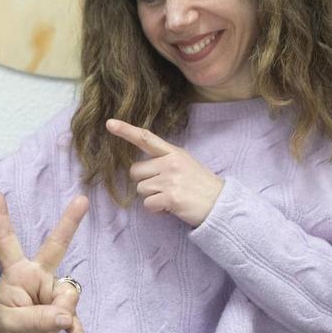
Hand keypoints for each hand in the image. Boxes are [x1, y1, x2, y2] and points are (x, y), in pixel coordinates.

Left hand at [0, 192, 87, 332]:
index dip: (0, 219)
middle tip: (82, 200)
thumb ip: (38, 318)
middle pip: (55, 247)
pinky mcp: (63, 309)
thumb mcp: (11, 325)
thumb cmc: (2, 331)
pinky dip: (75, 328)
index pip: (6, 243)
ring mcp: (51, 291)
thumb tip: (66, 316)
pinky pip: (75, 315)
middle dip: (69, 223)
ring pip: (69, 294)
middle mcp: (36, 276)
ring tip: (47, 330)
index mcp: (16, 273)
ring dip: (62, 314)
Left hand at [106, 119, 223, 226]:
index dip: (126, 131)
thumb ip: (165, 161)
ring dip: (152, 197)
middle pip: (135, 171)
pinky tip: (171, 207)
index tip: (110, 123)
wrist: (221, 204)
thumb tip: (141, 169)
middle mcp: (170, 163)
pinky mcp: (170, 197)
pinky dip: (156, 209)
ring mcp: (170, 179)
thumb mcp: (186, 164)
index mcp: (174, 153)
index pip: (146, 138)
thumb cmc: (201, 186)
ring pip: (141, 189)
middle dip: (145, 182)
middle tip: (164, 188)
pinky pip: (148, 204)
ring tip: (171, 197)